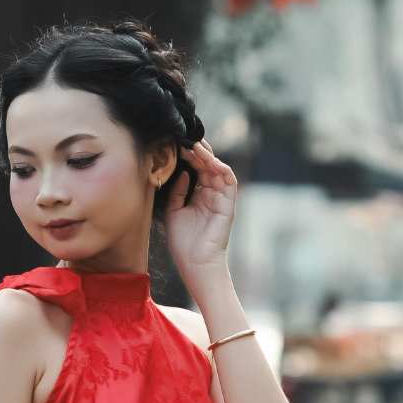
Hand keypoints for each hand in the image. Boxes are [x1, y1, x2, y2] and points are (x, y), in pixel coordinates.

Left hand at [164, 139, 237, 289]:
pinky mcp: (228, 204)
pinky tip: (207, 160)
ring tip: (193, 145)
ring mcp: (221, 198)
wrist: (195, 263)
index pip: (196, 169)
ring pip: (218, 168)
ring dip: (207, 156)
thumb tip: (182, 173)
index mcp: (199, 195)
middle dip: (197, 151)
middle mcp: (212, 194)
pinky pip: (228, 180)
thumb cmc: (184, 243)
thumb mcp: (173, 211)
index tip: (174, 144)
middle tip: (183, 138)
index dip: (188, 156)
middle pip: (207, 165)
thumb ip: (177, 191)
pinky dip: (219, 167)